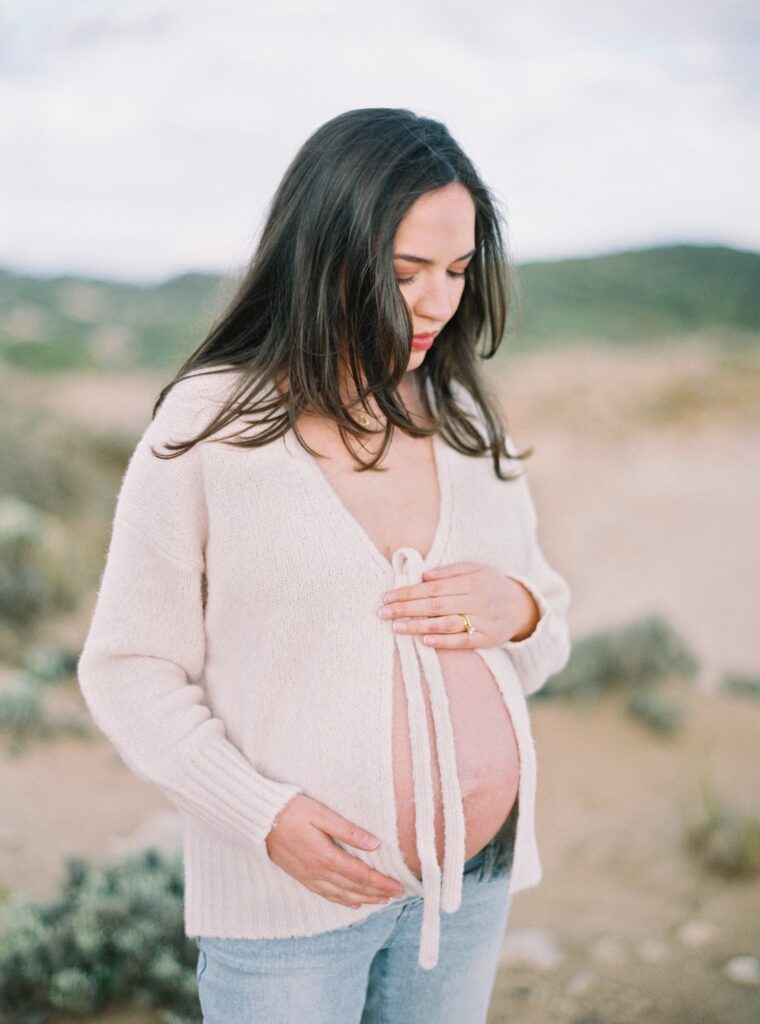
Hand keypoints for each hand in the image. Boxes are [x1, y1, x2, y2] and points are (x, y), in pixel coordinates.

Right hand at [264, 794, 405, 908]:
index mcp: (326, 857)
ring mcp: (308, 877)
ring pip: (341, 895)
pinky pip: (325, 894)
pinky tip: (351, 902)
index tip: (399, 886)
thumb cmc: (292, 811)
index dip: (381, 882)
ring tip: (380, 901)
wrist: (261, 820)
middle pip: (354, 888)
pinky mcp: (301, 877)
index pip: (361, 875)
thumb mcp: (321, 814)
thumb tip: (374, 843)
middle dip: (377, 893)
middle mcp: (318, 872)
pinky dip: (341, 901)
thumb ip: (348, 830)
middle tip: (397, 895)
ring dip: (363, 899)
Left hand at [378, 561, 539, 647]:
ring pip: (446, 623)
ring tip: (396, 628)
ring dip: (419, 626)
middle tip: (383, 612)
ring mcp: (484, 621)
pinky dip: (444, 641)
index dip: (409, 592)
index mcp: (472, 581)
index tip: (387, 596)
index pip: (433, 587)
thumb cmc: (489, 585)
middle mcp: (477, 600)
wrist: (521, 607)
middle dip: (407, 609)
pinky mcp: (488, 639)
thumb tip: (424, 576)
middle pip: (436, 605)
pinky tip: (424, 641)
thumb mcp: (475, 570)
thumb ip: (450, 571)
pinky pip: (463, 641)